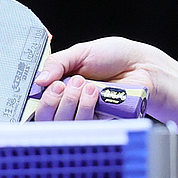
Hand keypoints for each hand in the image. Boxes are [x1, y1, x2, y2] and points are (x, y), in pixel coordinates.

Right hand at [28, 35, 170, 120]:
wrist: (141, 65)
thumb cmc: (114, 56)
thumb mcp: (81, 52)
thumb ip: (58, 63)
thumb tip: (38, 80)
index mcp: (60, 85)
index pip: (36, 101)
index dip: (35, 98)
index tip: (43, 85)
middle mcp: (69, 103)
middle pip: (44, 118)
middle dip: (51, 101)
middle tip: (62, 85)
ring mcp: (83, 115)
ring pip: (63, 123)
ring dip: (71, 101)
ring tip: (86, 84)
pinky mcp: (99, 124)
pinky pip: (83, 125)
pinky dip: (86, 107)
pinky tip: (95, 93)